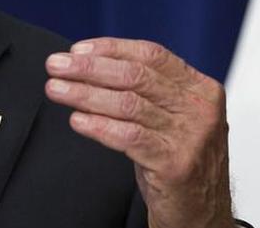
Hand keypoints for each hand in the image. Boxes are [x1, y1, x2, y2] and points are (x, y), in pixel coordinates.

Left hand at [44, 38, 232, 227]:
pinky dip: (99, 126)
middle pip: (135, 76)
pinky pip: (128, 136)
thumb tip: (89, 65)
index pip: (151, 54)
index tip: (77, 50)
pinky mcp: (175, 164)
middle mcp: (199, 109)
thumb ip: (144, 91)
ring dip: (84, 94)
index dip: (110, 49)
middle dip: (89, 68)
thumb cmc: (178, 160)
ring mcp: (190, 136)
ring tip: (56, 89)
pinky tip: (77, 120)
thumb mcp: (170, 117)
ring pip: (128, 104)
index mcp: (200, 89)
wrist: (202, 213)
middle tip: (56, 65)